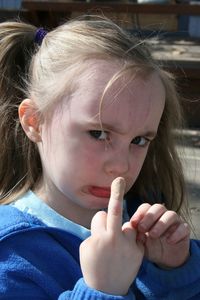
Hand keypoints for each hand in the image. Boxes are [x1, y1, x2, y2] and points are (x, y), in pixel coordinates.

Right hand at [80, 177, 143, 294]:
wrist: (106, 290)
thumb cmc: (92, 267)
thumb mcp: (85, 248)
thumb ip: (95, 231)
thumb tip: (105, 221)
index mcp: (100, 237)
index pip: (102, 215)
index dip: (104, 213)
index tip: (114, 195)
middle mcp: (116, 238)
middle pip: (116, 211)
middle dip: (116, 194)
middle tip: (119, 179)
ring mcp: (129, 244)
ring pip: (128, 225)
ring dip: (122, 231)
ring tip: (118, 247)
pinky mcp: (139, 251)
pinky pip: (135, 237)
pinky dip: (130, 241)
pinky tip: (125, 253)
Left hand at [130, 203, 189, 268]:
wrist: (164, 258)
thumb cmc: (149, 246)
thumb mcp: (140, 243)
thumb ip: (135, 235)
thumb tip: (128, 228)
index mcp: (150, 215)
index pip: (145, 207)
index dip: (139, 214)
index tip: (133, 223)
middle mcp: (163, 214)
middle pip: (158, 207)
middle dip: (149, 217)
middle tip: (142, 229)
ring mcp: (175, 221)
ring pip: (171, 215)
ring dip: (161, 224)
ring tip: (153, 235)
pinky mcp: (184, 230)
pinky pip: (183, 227)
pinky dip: (176, 233)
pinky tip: (169, 241)